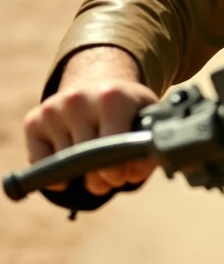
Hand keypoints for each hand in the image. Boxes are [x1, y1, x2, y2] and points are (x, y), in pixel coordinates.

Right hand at [23, 46, 159, 196]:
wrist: (100, 83)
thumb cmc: (129, 110)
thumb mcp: (148, 120)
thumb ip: (149, 147)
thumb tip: (132, 173)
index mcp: (112, 97)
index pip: (110, 147)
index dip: (116, 171)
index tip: (122, 176)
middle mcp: (78, 99)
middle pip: (84, 160)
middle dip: (99, 179)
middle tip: (111, 177)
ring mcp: (53, 108)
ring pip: (63, 164)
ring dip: (79, 175)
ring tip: (96, 163)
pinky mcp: (33, 120)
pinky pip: (39, 163)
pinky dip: (53, 174)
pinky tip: (70, 164)